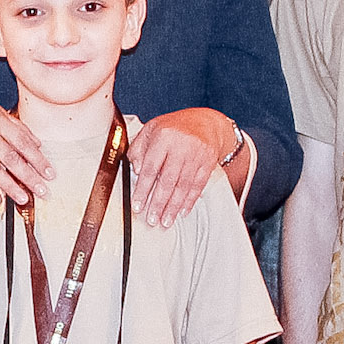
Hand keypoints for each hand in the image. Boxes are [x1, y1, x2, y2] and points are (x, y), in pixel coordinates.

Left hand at [131, 109, 232, 229]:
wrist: (205, 122)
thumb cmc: (174, 128)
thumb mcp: (150, 130)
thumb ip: (138, 149)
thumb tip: (135, 170)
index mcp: (163, 136)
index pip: (150, 168)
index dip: (143, 190)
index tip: (138, 205)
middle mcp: (181, 146)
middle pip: (168, 180)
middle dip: (158, 203)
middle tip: (152, 219)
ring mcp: (196, 155)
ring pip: (183, 186)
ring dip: (173, 207)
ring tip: (165, 221)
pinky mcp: (208, 163)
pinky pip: (198, 185)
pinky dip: (190, 201)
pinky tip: (182, 211)